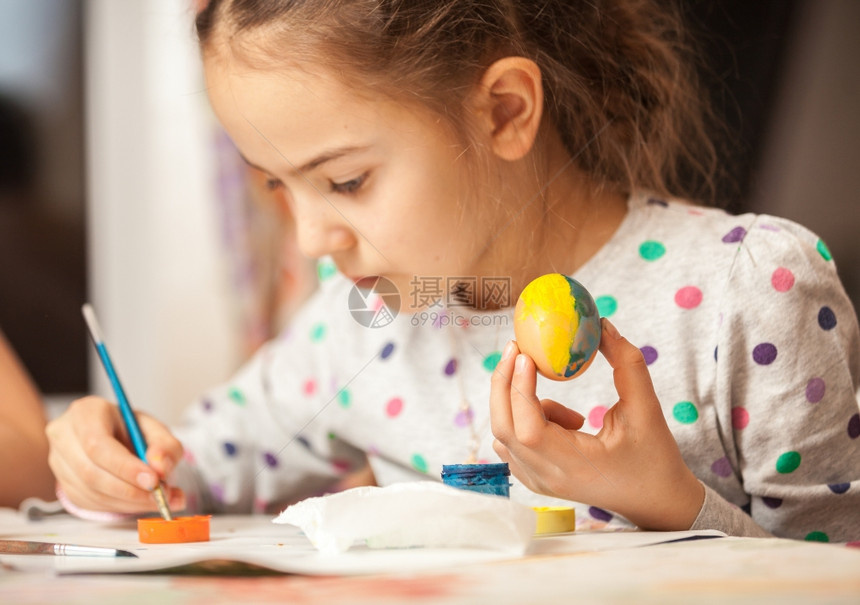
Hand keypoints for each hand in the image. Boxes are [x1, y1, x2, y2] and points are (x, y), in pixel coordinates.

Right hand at [46, 396, 184, 513]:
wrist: (116, 439)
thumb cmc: (133, 431)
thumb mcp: (156, 430)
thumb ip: (165, 446)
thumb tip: (160, 469)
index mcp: (86, 412)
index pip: (97, 444)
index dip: (125, 466)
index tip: (153, 480)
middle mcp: (64, 436)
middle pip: (91, 471)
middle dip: (129, 489)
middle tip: (159, 495)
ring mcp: (59, 462)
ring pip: (90, 492)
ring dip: (128, 501)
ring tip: (157, 498)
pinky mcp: (63, 484)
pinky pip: (90, 503)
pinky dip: (119, 506)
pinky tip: (139, 500)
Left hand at [490, 318, 703, 529]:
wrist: (657, 502)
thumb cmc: (655, 458)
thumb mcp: (648, 409)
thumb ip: (627, 364)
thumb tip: (602, 326)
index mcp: (575, 466)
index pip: (528, 429)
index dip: (520, 389)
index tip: (525, 355)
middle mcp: (549, 478)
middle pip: (503, 429)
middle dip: (503, 383)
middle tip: (516, 349)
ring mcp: (538, 482)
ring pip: (504, 435)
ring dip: (521, 405)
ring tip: (570, 412)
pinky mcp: (536, 479)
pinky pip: (512, 443)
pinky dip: (526, 420)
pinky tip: (565, 423)